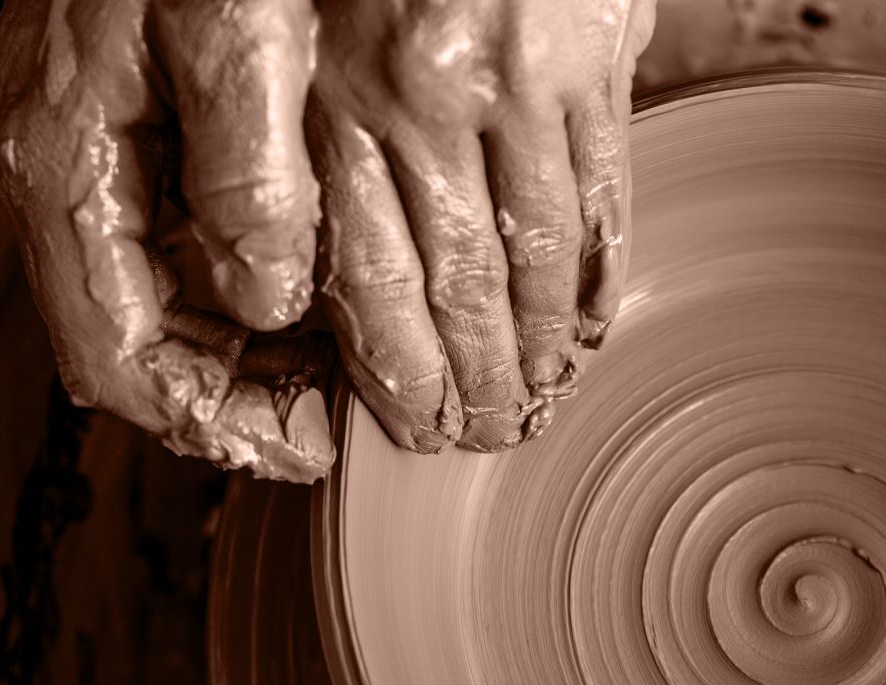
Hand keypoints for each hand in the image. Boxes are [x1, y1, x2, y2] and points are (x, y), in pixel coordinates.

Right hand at [0, 0, 331, 482]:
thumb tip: (262, 300)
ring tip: (334, 373)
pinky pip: (174, 257)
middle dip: (238, 400)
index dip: (216, 420)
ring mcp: (89, 161)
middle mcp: (61, 177)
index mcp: (66, 168)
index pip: (123, 355)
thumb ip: (242, 175)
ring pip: (158, 312)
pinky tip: (306, 299)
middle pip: (139, 347)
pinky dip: (241, 300)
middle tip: (335, 419)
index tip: (309, 443)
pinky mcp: (126, 141)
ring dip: (243, 359)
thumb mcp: (235, 36)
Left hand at [309, 0, 655, 451]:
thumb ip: (311, 121)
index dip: (401, 373)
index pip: (375, 280)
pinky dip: (603, 268)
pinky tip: (596, 322)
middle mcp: (424, 99)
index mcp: (338, 93)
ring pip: (535, 255)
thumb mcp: (280, 23)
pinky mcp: (591, 55)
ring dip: (541, 347)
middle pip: (457, 288)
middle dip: (476, 383)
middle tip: (492, 441)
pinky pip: (606, 188)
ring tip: (545, 401)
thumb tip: (331, 229)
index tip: (417, 428)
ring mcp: (518, 81)